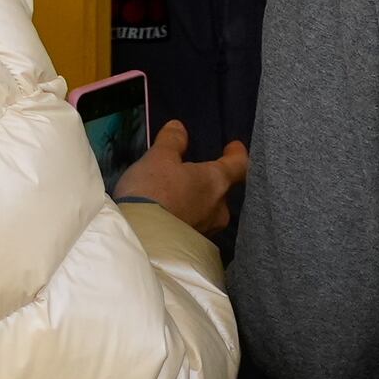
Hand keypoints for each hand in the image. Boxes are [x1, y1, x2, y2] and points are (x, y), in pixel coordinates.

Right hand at [116, 121, 250, 237]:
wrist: (139, 240)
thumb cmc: (153, 193)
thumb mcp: (158, 158)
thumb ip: (172, 141)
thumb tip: (179, 128)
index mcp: (216, 181)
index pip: (240, 165)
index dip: (237, 154)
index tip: (233, 148)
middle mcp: (219, 209)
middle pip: (222, 192)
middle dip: (209, 184)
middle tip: (192, 177)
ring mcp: (207, 232)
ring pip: (208, 213)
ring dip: (196, 204)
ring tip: (175, 200)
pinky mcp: (192, 250)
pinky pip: (193, 230)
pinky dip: (184, 222)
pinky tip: (168, 220)